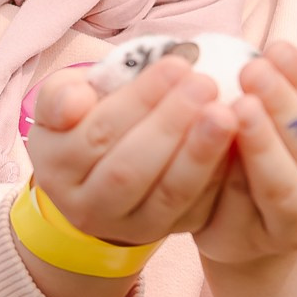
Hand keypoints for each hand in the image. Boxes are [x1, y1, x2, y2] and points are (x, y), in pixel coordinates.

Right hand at [25, 55, 239, 248]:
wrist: (100, 176)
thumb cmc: (85, 122)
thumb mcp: (60, 104)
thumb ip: (59, 96)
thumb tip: (75, 103)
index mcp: (56, 170)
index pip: (98, 134)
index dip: (139, 100)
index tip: (177, 64)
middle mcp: (88, 208)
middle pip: (130, 171)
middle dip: (171, 124)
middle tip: (205, 83)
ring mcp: (131, 227)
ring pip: (168, 196)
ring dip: (200, 154)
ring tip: (227, 113)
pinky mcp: (170, 232)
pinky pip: (198, 209)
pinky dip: (220, 176)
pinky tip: (239, 143)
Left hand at [194, 43, 296, 266]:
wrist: (249, 221)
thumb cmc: (278, 152)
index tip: (277, 48)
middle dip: (285, 105)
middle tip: (252, 68)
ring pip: (286, 183)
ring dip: (263, 143)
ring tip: (238, 106)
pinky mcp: (264, 243)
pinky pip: (248, 209)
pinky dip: (235, 176)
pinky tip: (217, 145)